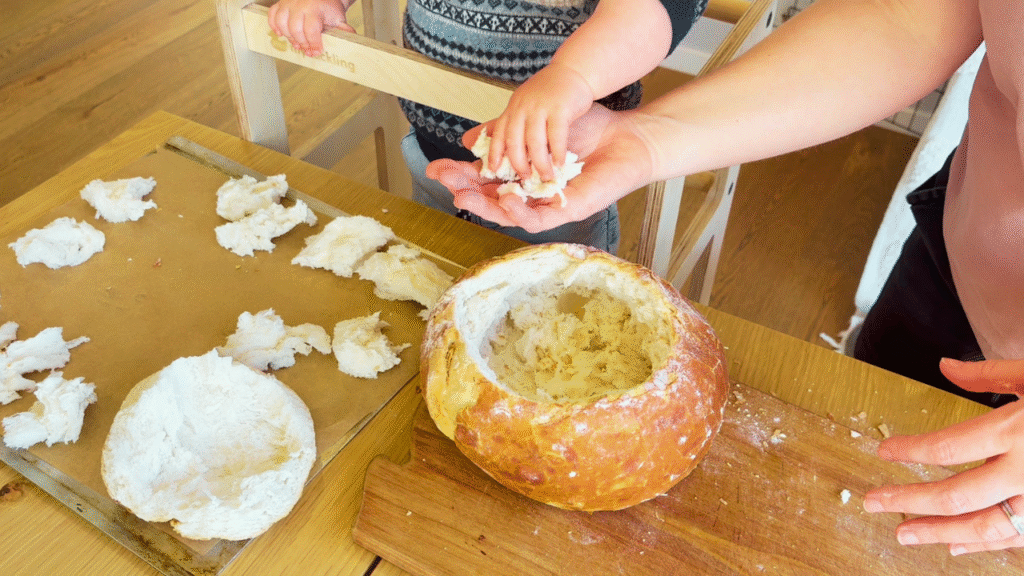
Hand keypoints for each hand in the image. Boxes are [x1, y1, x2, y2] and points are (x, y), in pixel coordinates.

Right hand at [268, 0, 353, 56]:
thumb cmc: (328, 6)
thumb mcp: (338, 17)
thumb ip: (343, 29)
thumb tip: (350, 38)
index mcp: (315, 8)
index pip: (311, 29)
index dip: (313, 43)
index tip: (316, 51)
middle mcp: (299, 5)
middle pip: (295, 28)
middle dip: (301, 43)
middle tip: (307, 50)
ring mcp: (288, 3)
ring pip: (282, 23)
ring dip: (288, 37)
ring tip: (297, 44)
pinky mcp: (281, 3)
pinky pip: (272, 15)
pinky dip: (274, 26)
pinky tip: (281, 34)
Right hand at [426, 105, 652, 232]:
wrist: (622, 137)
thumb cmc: (585, 131)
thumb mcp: (536, 127)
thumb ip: (505, 133)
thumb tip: (468, 139)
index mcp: (519, 174)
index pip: (481, 178)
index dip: (457, 175)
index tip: (434, 168)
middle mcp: (529, 192)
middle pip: (489, 199)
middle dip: (464, 191)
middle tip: (444, 183)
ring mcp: (546, 203)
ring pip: (508, 215)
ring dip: (485, 207)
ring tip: (464, 197)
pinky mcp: (566, 211)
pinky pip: (538, 218)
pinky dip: (520, 212)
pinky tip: (505, 200)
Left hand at [487, 63, 595, 180]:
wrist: (574, 70)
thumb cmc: (551, 93)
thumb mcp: (527, 104)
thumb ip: (519, 124)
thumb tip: (512, 153)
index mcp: (513, 108)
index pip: (498, 134)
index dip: (494, 153)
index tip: (494, 170)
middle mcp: (522, 107)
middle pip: (513, 141)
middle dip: (518, 163)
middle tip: (526, 178)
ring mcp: (540, 106)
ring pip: (534, 141)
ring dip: (540, 163)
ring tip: (546, 176)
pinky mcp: (560, 107)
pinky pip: (556, 135)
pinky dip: (557, 152)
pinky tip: (560, 164)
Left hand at [864, 357, 1023, 554]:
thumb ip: (989, 374)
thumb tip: (945, 365)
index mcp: (1019, 430)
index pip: (947, 447)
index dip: (909, 451)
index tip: (882, 453)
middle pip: (955, 496)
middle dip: (910, 502)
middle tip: (874, 503)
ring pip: (985, 528)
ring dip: (940, 534)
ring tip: (904, 533)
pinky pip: (1017, 539)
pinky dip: (984, 545)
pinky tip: (957, 548)